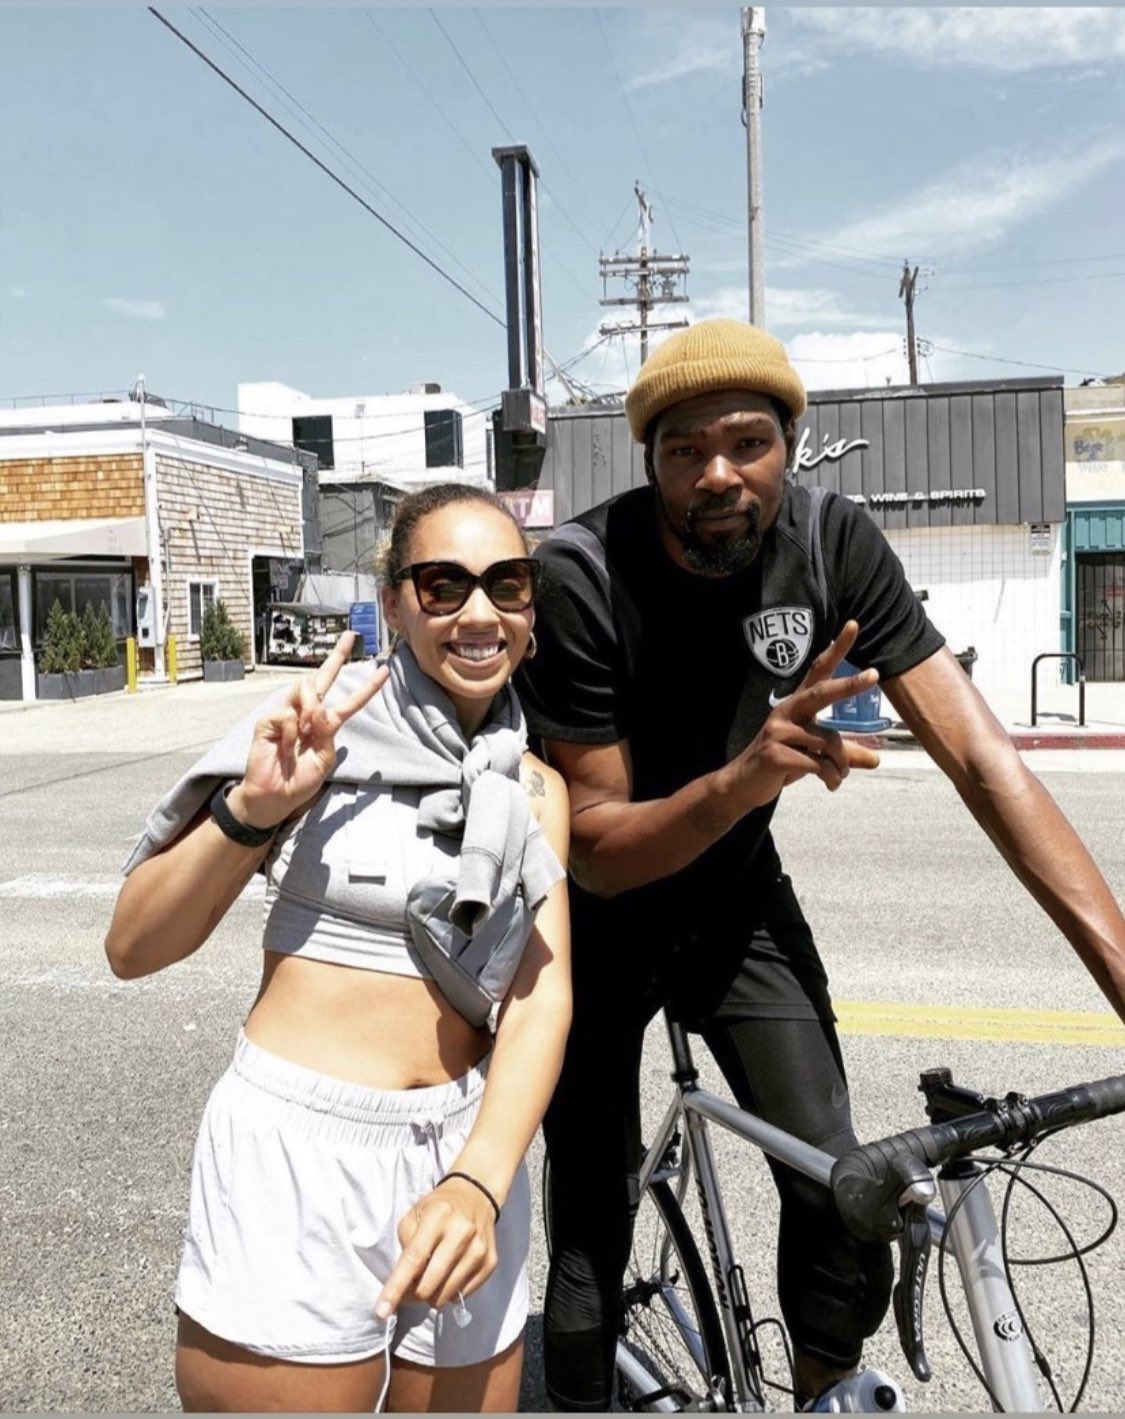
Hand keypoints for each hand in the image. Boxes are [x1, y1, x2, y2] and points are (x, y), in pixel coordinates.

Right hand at [228, 632, 389, 829]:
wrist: (275, 796)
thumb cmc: (299, 780)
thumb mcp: (324, 759)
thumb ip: (328, 733)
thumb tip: (321, 709)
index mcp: (324, 724)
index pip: (348, 701)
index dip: (366, 687)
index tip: (383, 671)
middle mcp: (306, 713)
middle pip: (322, 677)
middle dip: (337, 656)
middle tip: (351, 636)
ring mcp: (287, 714)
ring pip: (306, 687)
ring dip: (311, 706)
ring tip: (306, 730)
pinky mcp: (268, 720)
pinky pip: (287, 714)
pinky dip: (291, 731)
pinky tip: (286, 746)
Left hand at [374, 1178, 498, 1319]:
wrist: (476, 1195)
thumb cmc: (438, 1208)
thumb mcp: (414, 1215)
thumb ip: (406, 1246)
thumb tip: (404, 1285)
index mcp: (438, 1217)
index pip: (414, 1259)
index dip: (396, 1287)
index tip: (382, 1311)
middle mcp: (461, 1232)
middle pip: (429, 1284)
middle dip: (414, 1294)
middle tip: (410, 1287)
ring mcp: (479, 1249)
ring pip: (445, 1294)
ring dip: (432, 1295)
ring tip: (432, 1277)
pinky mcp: (490, 1262)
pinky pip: (463, 1295)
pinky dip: (451, 1292)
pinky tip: (450, 1274)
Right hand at [726, 620, 881, 808]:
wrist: (742, 786)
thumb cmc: (780, 765)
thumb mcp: (813, 755)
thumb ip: (844, 754)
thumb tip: (878, 759)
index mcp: (797, 705)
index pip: (818, 671)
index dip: (835, 649)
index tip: (853, 625)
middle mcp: (787, 711)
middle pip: (822, 693)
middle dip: (849, 684)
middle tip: (874, 674)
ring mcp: (779, 731)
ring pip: (829, 741)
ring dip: (842, 764)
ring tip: (839, 777)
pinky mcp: (776, 754)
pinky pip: (818, 764)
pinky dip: (831, 777)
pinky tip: (830, 784)